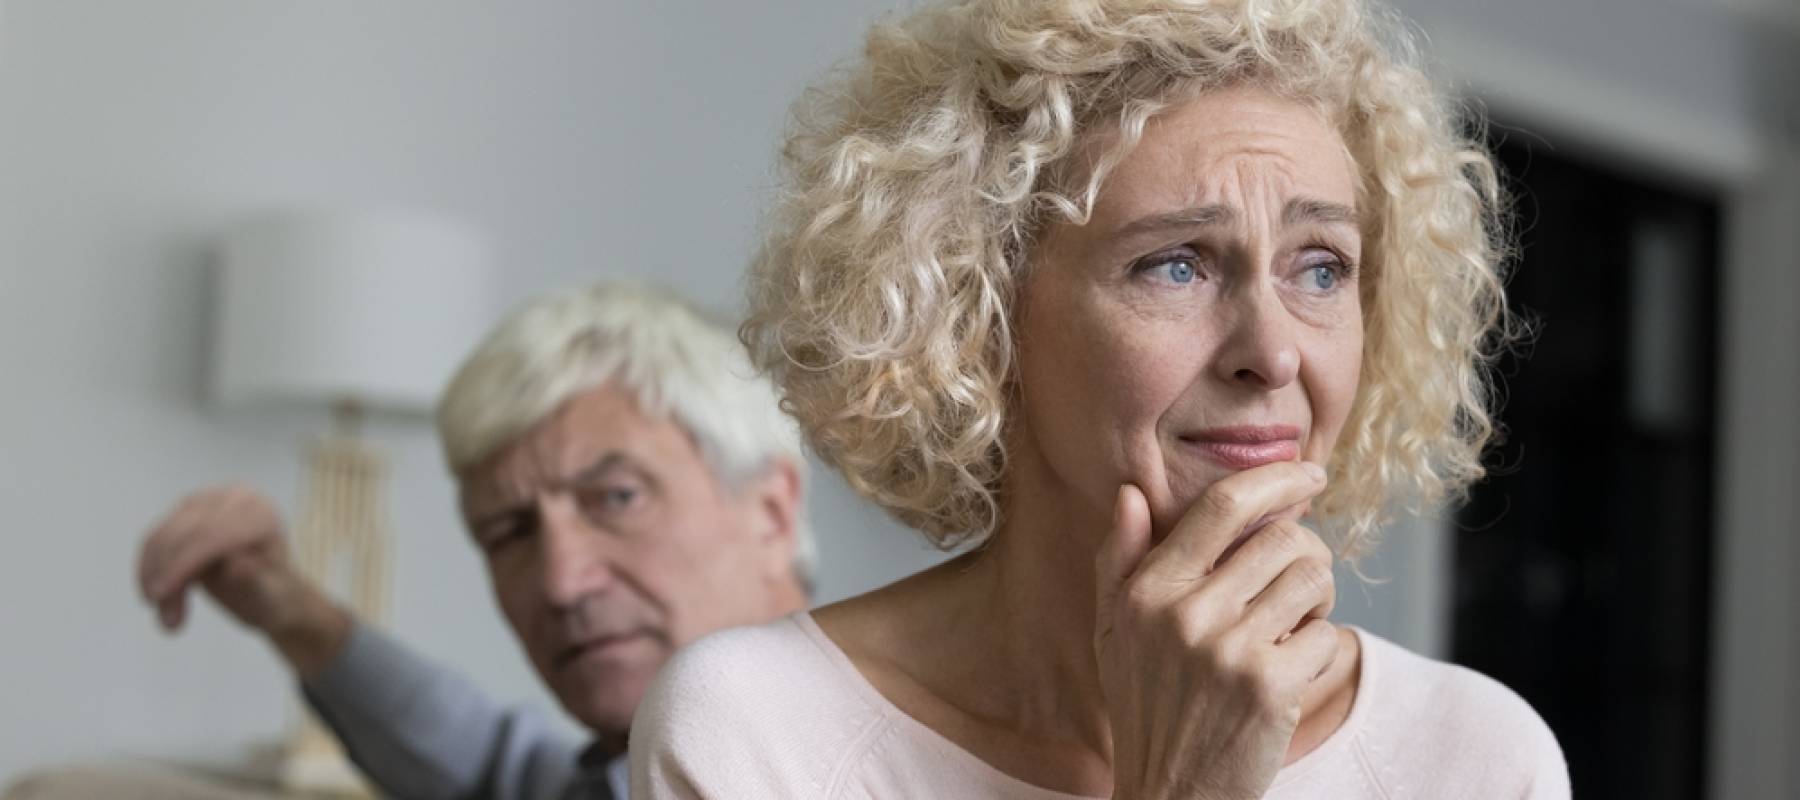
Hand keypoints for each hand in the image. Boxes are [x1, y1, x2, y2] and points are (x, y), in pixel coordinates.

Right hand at [137, 485, 350, 675]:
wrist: (268, 593)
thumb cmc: (274, 596)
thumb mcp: (269, 596)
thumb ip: (253, 579)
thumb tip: (237, 564)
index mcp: (261, 514)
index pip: (212, 533)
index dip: (182, 563)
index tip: (160, 596)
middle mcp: (236, 498)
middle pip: (183, 531)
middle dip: (166, 575)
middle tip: (167, 622)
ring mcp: (209, 501)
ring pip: (162, 536)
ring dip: (153, 578)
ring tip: (169, 620)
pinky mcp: (187, 511)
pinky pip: (155, 538)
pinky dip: (148, 571)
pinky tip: (155, 601)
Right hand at [1094, 461, 1339, 799]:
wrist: (1168, 794)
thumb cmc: (1144, 706)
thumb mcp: (1112, 631)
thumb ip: (1118, 559)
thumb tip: (1130, 493)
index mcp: (1146, 592)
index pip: (1222, 506)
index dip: (1276, 478)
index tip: (1309, 473)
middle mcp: (1185, 615)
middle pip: (1285, 538)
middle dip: (1307, 552)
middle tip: (1298, 582)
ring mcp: (1229, 652)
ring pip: (1314, 580)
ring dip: (1319, 598)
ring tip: (1294, 623)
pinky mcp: (1271, 689)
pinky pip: (1327, 636)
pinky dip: (1320, 650)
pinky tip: (1291, 671)